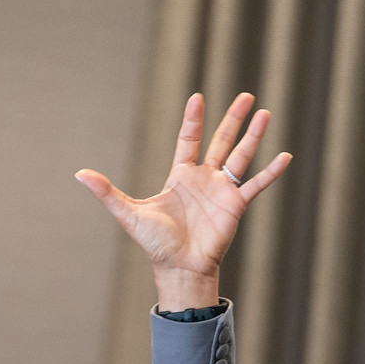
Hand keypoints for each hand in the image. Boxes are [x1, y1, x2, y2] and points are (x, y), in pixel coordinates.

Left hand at [76, 92, 291, 310]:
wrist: (178, 268)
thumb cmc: (155, 243)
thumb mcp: (129, 213)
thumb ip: (107, 192)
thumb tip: (79, 174)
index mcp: (180, 176)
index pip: (189, 140)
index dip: (193, 120)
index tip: (198, 97)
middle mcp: (204, 179)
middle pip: (221, 141)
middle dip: (233, 119)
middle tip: (247, 95)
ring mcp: (222, 190)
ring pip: (241, 156)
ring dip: (253, 136)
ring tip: (265, 114)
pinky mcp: (236, 206)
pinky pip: (255, 185)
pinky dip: (270, 172)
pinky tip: (285, 156)